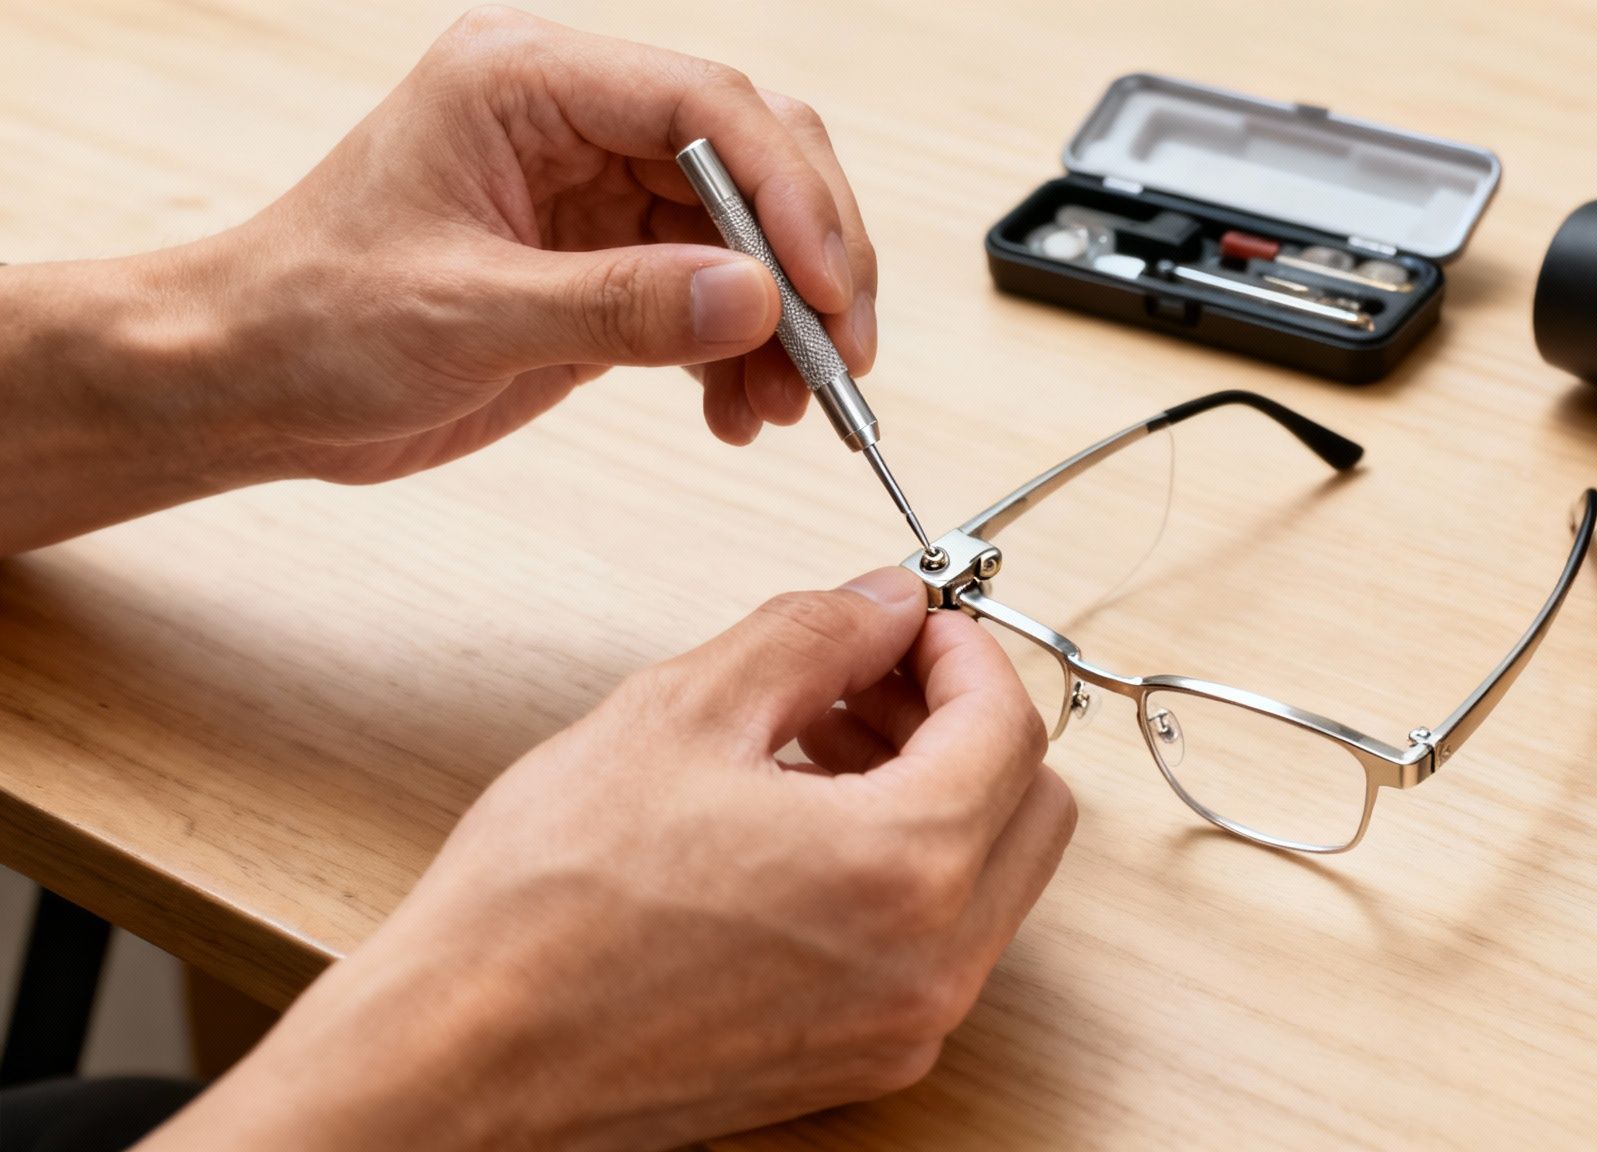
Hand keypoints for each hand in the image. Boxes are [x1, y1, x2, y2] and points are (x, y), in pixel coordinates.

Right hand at [141, 568, 1074, 1151]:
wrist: (458, 1062)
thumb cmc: (542, 910)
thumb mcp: (681, 713)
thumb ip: (814, 635)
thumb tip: (884, 603)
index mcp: (904, 871)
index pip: (1008, 726)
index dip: (962, 649)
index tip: (909, 622)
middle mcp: (930, 968)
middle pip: (1027, 806)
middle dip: (962, 720)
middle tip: (869, 675)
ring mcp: (900, 1029)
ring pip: (987, 880)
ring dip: (932, 791)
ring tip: (816, 738)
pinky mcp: (857, 1063)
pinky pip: (933, 945)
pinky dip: (900, 869)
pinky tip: (798, 824)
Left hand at [204, 5, 877, 478]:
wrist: (252, 387)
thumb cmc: (312, 320)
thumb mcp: (465, 314)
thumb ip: (618, 306)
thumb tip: (757, 300)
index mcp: (528, 81)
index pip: (704, 106)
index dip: (786, 193)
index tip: (824, 289)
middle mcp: (576, 122)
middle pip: (753, 159)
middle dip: (812, 256)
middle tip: (841, 352)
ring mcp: (598, 195)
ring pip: (751, 236)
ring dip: (789, 320)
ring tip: (789, 405)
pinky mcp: (608, 267)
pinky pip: (715, 296)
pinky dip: (746, 356)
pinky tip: (741, 413)